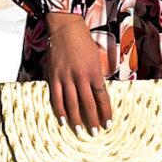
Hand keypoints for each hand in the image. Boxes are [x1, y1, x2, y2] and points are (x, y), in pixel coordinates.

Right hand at [45, 13, 112, 134]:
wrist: (65, 28)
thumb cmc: (83, 42)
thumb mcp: (96, 58)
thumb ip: (97, 75)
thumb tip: (99, 93)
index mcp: (94, 72)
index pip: (102, 97)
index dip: (105, 112)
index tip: (108, 124)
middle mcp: (80, 76)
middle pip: (88, 104)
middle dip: (92, 120)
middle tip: (95, 133)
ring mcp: (66, 77)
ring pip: (72, 104)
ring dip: (76, 119)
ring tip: (79, 131)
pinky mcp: (53, 76)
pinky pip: (56, 97)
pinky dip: (60, 110)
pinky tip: (63, 120)